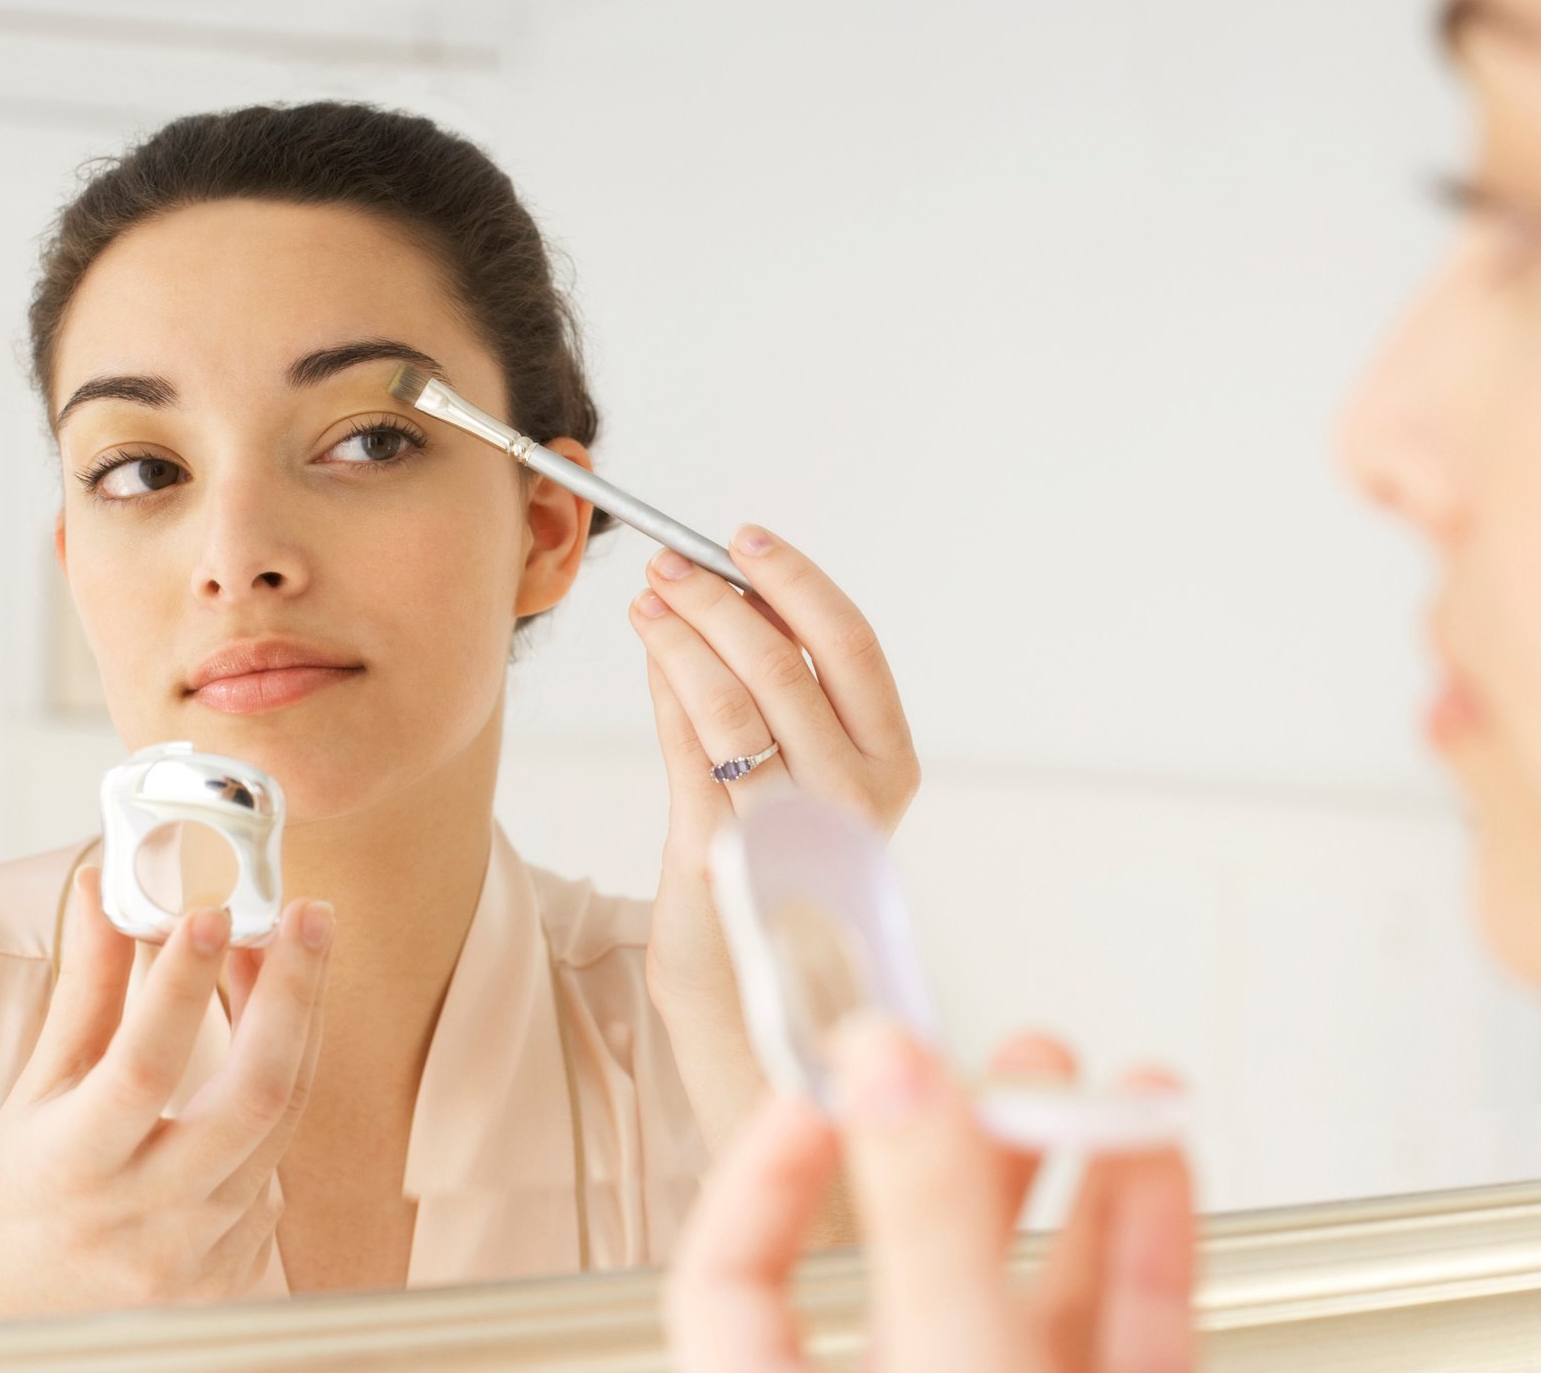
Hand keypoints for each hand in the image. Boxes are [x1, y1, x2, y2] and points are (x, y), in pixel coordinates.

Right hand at [0, 867, 333, 1321]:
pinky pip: (284, 1149)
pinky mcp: (247, 1256)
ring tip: (299, 942)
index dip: (181, 986)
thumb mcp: (39, 1095)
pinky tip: (283, 1019)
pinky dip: (288, 1074)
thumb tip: (102, 886)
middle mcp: (150, 1212)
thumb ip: (85, 994)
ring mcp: (208, 1243)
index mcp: (77, 1168)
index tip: (211, 908)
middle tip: (309, 912)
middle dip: (292, 992)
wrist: (48, 1320)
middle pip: (255, 1094)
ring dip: (301, 1019)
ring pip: (285, 1114)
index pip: (144, 1067)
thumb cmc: (34, 1192)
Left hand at [630, 526, 918, 1066]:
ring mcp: (795, 829)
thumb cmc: (778, 880)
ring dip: (682, 636)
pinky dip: (667, 688)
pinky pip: (691, 749)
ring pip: (733, 700)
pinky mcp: (731, 857)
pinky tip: (650, 656)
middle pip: (786, 663)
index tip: (744, 539)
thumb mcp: (800, 782)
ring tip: (647, 601)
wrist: (752, 1000)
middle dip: (719, 598)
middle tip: (669, 564)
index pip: (853, 646)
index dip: (796, 582)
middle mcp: (856, 799)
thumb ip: (778, 700)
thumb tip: (732, 601)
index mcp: (892, 766)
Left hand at [664, 1020, 1195, 1372]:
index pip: (729, 1278)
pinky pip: (1129, 1332)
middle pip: (905, 1254)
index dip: (770, 1163)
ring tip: (1089, 1078)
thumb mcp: (950, 1362)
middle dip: (956, 1135)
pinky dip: (1145, 1236)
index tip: (837, 1076)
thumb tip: (880, 1062)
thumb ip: (922, 1219)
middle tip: (987, 1053)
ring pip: (1032, 1286)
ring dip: (1070, 1168)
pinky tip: (1152, 1156)